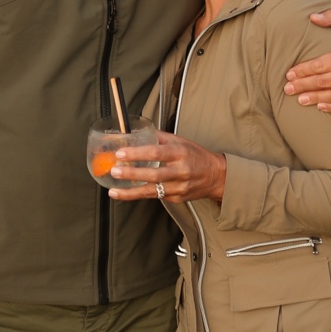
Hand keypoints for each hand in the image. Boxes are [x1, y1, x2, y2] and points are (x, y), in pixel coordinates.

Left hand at [108, 130, 225, 203]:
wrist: (216, 176)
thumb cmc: (195, 156)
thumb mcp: (180, 141)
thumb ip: (159, 138)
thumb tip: (136, 133)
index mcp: (180, 153)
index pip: (156, 152)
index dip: (137, 153)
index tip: (121, 153)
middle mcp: (181, 171)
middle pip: (153, 174)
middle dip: (132, 173)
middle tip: (114, 171)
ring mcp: (179, 187)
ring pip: (152, 191)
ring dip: (131, 192)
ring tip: (114, 191)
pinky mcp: (177, 199)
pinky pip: (156, 196)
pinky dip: (139, 195)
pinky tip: (126, 194)